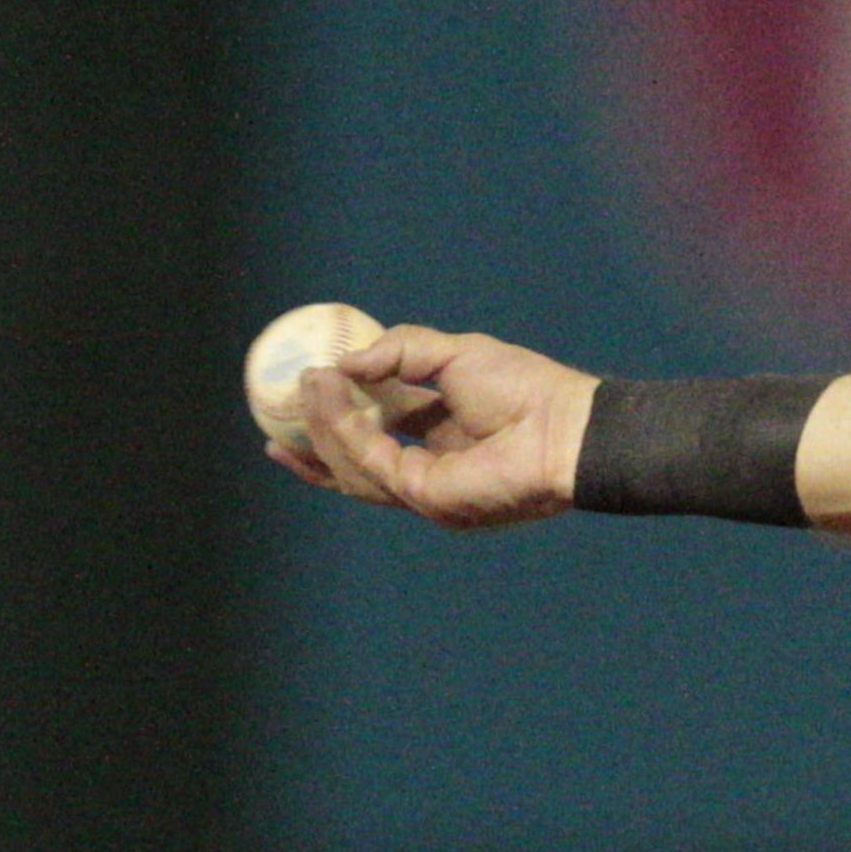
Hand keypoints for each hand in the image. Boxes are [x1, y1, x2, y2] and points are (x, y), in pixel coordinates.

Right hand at [267, 324, 596, 531]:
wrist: (568, 424)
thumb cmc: (527, 388)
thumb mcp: (455, 354)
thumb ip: (400, 353)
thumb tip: (345, 362)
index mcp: (441, 440)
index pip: (376, 440)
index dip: (335, 423)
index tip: (300, 397)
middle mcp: (430, 472)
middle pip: (354, 463)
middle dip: (315, 434)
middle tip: (282, 401)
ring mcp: (427, 492)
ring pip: (355, 467)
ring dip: (324, 426)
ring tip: (305, 385)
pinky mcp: (427, 498)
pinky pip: (373, 465)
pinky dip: (347, 432)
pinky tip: (329, 396)